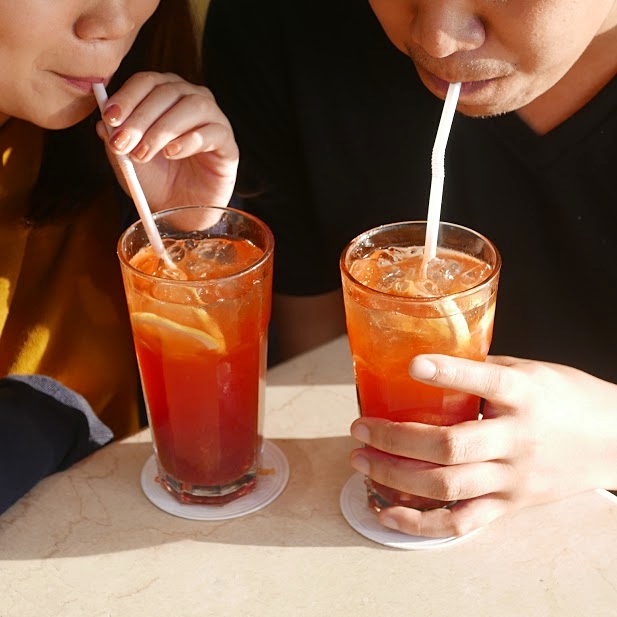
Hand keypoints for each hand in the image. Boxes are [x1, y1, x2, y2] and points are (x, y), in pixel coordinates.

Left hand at [96, 72, 237, 210]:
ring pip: (193, 107)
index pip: (147, 82)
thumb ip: (116, 139)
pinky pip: (213, 132)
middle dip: (141, 118)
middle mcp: (191, 100)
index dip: (127, 96)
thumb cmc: (157, 181)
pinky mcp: (228, 144)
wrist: (180, 211)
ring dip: (163, 129)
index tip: (110, 119)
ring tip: (145, 154)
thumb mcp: (127, 160)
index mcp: (165, 96)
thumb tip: (103, 122)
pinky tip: (172, 154)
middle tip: (123, 143)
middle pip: (168, 92)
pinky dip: (189, 140)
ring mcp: (213, 120)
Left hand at [350, 354, 616, 537]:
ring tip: (361, 461)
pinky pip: (460, 523)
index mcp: (525, 395)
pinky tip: (386, 512)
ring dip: (394, 476)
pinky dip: (418, 523)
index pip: (486, 381)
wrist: (612, 440)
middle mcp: (517, 439)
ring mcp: (512, 478)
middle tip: (359, 428)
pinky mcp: (509, 506)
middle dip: (394, 439)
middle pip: (449, 446)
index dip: (448, 373)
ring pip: (446, 486)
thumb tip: (431, 364)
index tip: (412, 365)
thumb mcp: (531, 371)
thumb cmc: (565, 399)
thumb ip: (484, 370)